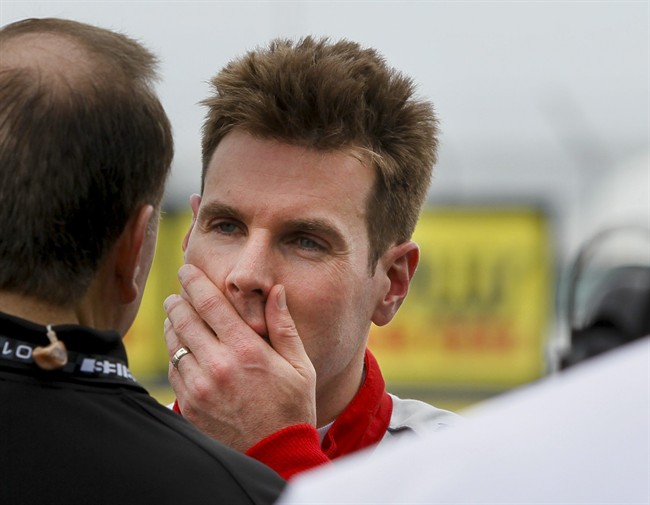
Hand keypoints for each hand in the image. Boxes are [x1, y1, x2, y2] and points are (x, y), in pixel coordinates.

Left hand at [164, 264, 316, 451]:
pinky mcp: (190, 405)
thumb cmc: (293, 406)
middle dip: (178, 300)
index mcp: (246, 350)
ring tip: (175, 316)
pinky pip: (173, 370)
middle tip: (178, 293)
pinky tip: (180, 347)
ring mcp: (200, 387)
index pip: (210, 304)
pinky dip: (173, 352)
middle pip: (184, 319)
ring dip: (172, 325)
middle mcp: (218, 365)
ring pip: (174, 344)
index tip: (186, 270)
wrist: (276, 453)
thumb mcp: (299, 365)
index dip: (194, 282)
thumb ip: (284, 326)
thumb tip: (276, 291)